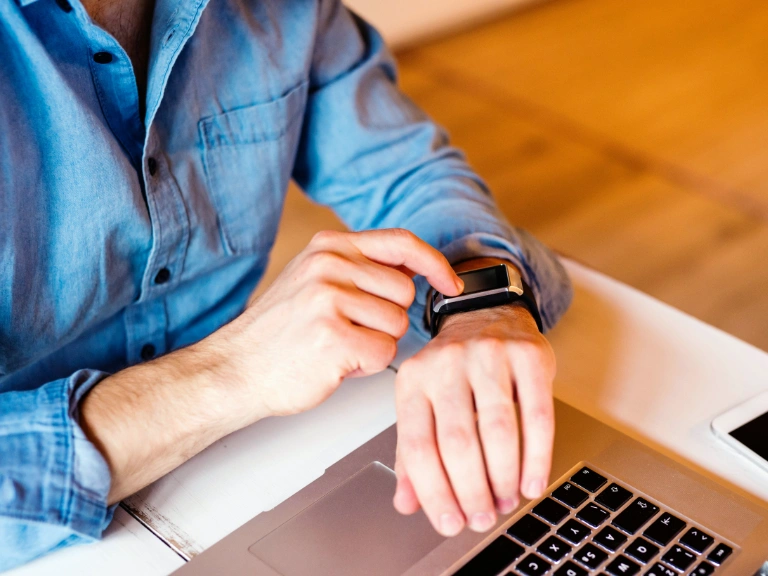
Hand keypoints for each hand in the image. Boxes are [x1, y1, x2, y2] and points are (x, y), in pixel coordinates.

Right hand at [211, 229, 462, 421]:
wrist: (235, 369)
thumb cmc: (279, 332)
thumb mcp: (315, 279)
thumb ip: (360, 268)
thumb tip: (415, 269)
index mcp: (329, 246)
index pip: (402, 242)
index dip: (435, 263)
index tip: (450, 282)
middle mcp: (329, 265)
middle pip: (404, 293)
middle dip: (386, 319)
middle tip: (348, 329)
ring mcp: (329, 299)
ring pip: (397, 325)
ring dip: (375, 344)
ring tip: (337, 345)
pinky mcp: (332, 337)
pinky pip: (384, 353)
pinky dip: (365, 366)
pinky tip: (334, 362)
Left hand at [393, 303, 555, 536]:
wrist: (484, 313)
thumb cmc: (451, 368)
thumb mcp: (422, 401)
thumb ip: (412, 452)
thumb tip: (407, 504)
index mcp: (413, 381)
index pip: (418, 446)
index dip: (434, 492)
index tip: (449, 523)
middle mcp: (446, 365)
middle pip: (458, 442)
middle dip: (471, 491)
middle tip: (482, 518)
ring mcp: (487, 356)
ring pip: (497, 430)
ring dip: (503, 477)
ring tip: (505, 502)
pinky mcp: (527, 355)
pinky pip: (537, 414)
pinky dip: (536, 456)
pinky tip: (532, 481)